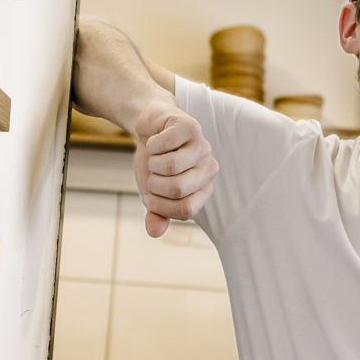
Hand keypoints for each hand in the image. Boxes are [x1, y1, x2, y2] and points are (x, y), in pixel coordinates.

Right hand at [132, 103, 216, 237]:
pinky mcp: (190, 126)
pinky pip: (164, 144)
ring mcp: (202, 146)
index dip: (160, 206)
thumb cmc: (155, 163)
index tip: (151, 197)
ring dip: (151, 163)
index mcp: (203, 189)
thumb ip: (156, 214)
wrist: (150, 130)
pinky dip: (151, 145)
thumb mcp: (152, 194)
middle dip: (154, 184)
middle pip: (178, 189)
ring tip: (154, 156)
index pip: (185, 210)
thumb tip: (155, 232)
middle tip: (153, 174)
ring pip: (171, 166)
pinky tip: (155, 141)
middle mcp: (209, 168)